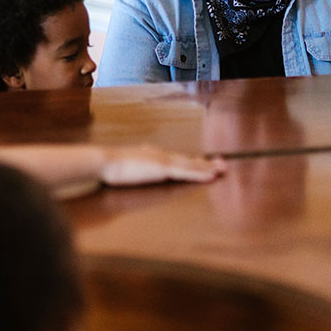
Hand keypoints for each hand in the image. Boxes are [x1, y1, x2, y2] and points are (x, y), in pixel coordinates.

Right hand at [99, 145, 225, 185]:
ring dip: (208, 167)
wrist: (106, 163)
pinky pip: (187, 172)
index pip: (178, 159)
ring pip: (192, 165)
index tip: (205, 163)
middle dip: (206, 163)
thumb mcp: (128, 167)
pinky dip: (201, 173)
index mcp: (154, 156)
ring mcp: (164, 161)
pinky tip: (212, 175)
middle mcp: (162, 156)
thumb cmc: (112, 168)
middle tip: (223, 163)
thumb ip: (136, 167)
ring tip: (223, 169)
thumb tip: (138, 168)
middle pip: (189, 160)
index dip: (193, 162)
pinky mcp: (163, 168)